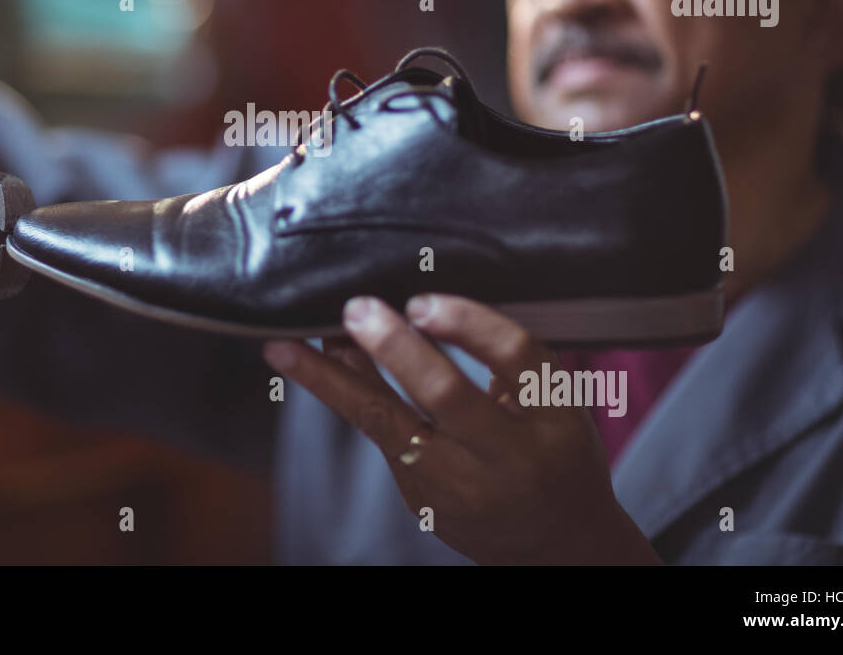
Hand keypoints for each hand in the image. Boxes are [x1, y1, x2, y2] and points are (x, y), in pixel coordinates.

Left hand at [262, 294, 661, 563]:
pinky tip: (308, 363)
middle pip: (446, 395)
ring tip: (286, 346)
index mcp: (555, 414)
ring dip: (330, 379)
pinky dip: (341, 392)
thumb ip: (498, 356)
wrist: (556, 541)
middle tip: (357, 310)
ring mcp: (459, 482)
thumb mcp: (549, 400)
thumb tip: (413, 300)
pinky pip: (374, 434)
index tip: (421, 301)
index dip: (467, 324)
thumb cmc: (553, 449)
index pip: (515, 357)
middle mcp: (507, 452)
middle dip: (396, 350)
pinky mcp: (422, 497)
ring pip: (386, 422)